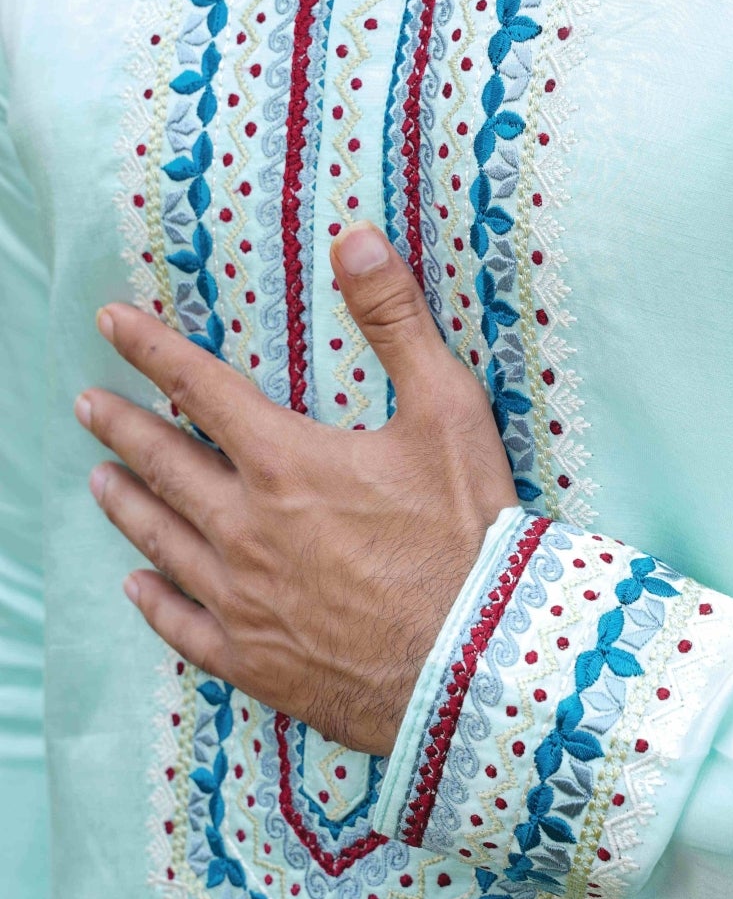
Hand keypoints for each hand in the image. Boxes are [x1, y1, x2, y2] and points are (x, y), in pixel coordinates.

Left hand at [74, 223, 518, 756]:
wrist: (478, 661)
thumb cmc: (468, 532)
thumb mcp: (448, 409)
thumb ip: (396, 320)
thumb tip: (356, 238)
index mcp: (286, 462)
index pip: (200, 388)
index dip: (152, 350)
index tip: (110, 324)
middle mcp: (246, 528)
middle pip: (164, 465)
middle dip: (121, 428)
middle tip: (87, 405)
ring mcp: (243, 599)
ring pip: (163, 541)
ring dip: (127, 504)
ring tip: (100, 481)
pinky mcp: (255, 660)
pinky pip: (184, 626)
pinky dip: (155, 601)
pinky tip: (139, 586)